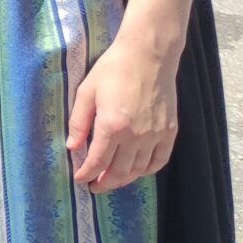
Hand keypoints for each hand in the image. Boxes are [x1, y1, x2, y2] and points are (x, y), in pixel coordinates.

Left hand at [68, 24, 181, 191]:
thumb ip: (79, 122)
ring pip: (140, 169)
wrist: (148, 55)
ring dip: (125, 179)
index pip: (97, 161)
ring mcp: (155, 135)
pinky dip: (148, 170)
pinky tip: (137, 171)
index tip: (80, 179)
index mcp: (112, 126)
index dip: (87, 174)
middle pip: (119, 171)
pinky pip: (160, 160)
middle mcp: (135, 135)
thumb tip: (73, 147)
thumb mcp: (87, 92)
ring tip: (112, 180)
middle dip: (104, 182)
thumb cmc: (113, 69)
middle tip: (94, 187)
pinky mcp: (170, 131)